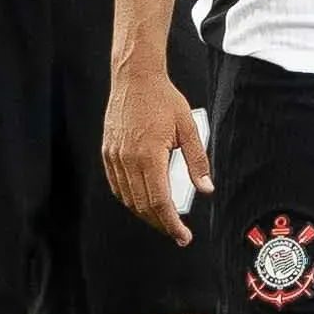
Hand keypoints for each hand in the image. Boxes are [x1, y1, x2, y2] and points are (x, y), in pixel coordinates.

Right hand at [101, 52, 210, 242]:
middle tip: (177, 232)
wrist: (135, 78)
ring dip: (145, 214)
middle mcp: (128, 159)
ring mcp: (115, 157)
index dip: (172, 224)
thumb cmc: (163, 98)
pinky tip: (141, 201)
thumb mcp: (189, 129)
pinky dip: (129, 199)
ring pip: (128, 198)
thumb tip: (206, 188)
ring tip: (162, 219)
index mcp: (150, 155)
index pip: (160, 202)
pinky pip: (117, 185)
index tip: (183, 236)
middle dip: (161, 223)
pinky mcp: (108, 153)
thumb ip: (198, 162)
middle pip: (143, 205)